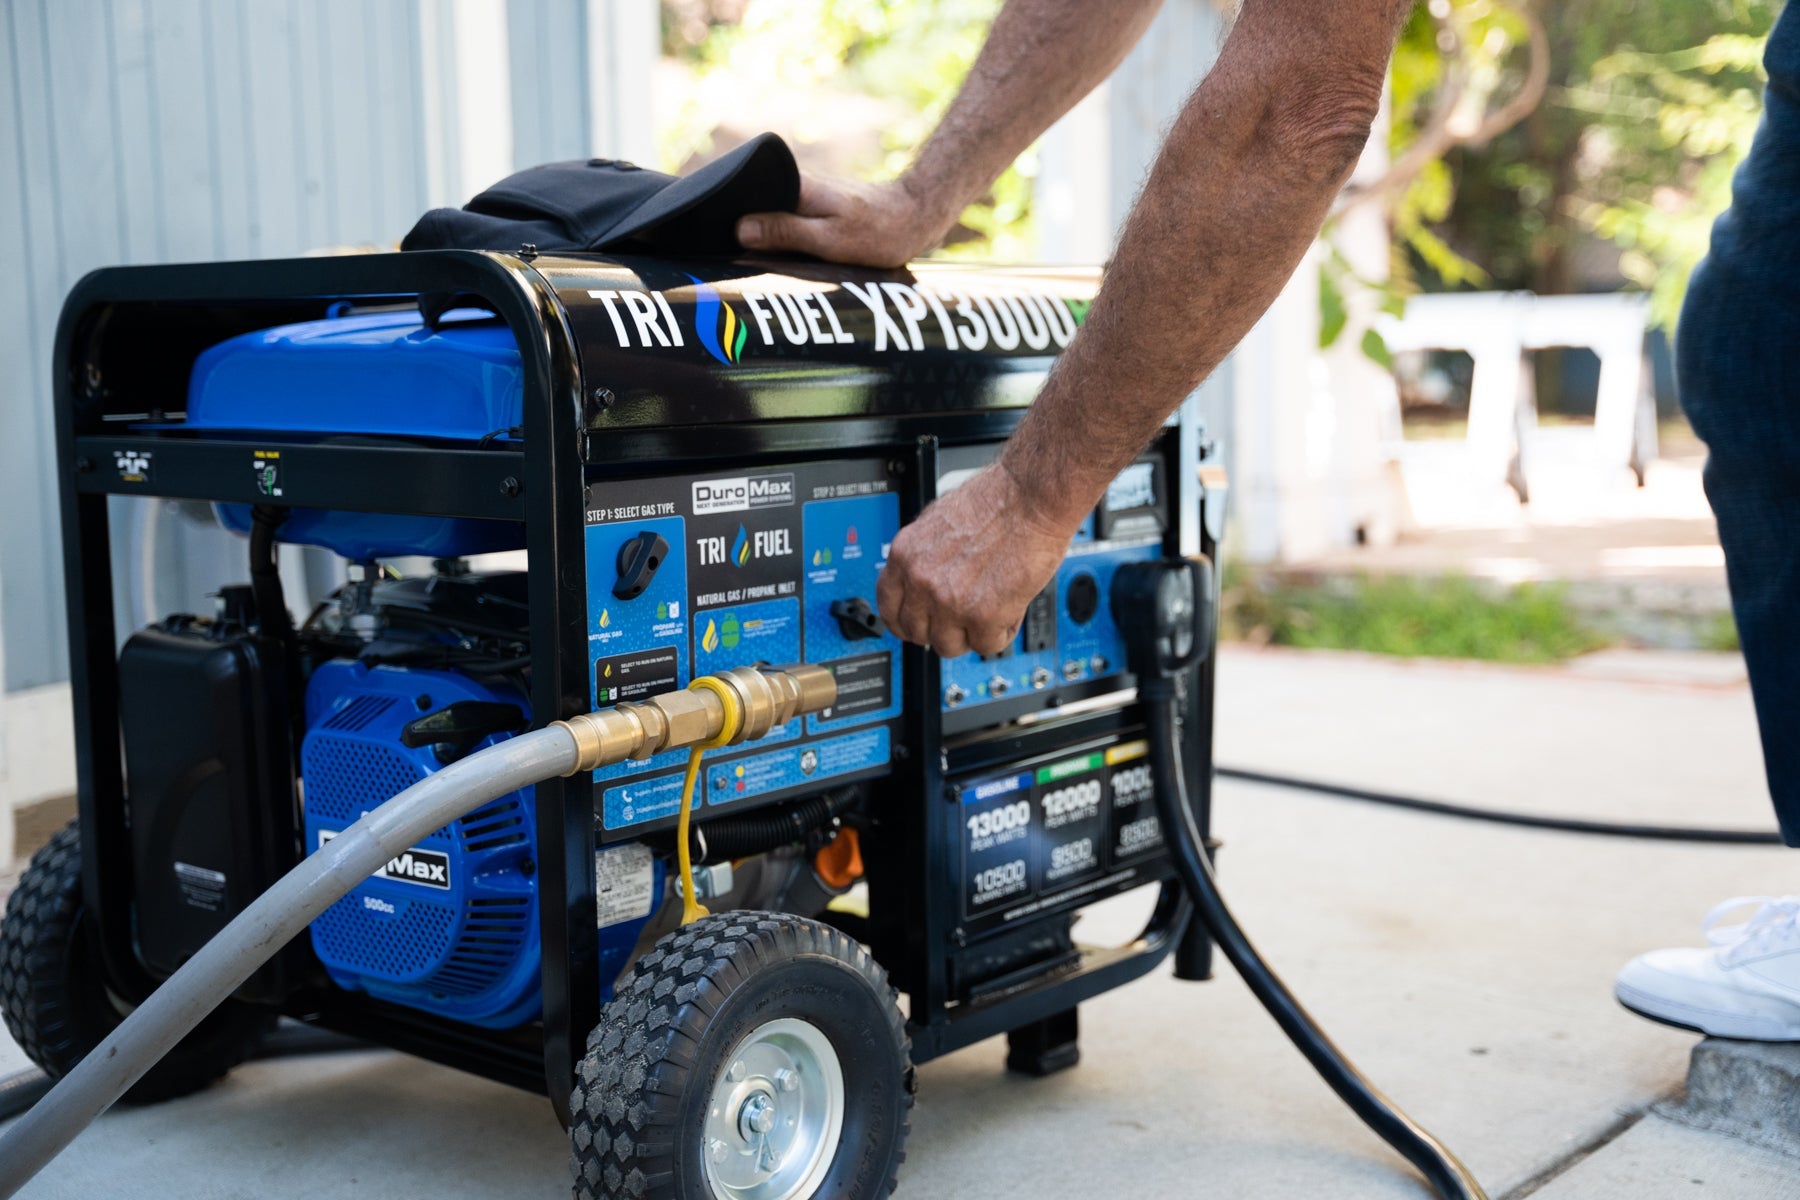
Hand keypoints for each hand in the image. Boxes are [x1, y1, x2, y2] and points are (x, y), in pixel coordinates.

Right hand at [737, 174, 948, 268]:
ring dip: (757, 239)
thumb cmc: (877, 232)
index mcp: (795, 186)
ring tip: (743, 263)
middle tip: (721, 261)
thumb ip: (786, 233)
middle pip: (751, 206)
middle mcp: (796, 186)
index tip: (708, 239)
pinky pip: (783, 224)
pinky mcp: (813, 209)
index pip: (744, 193)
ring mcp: (804, 196)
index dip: (724, 214)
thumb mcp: (830, 240)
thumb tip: (740, 230)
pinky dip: (776, 241)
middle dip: (735, 231)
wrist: (914, 218)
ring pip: (767, 217)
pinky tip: (772, 259)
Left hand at [876, 465, 1072, 657]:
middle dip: (942, 629)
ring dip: (971, 633)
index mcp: (905, 555)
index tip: (918, 624)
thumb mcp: (937, 523)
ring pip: (949, 646)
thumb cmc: (996, 500)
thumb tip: (921, 583)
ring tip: (990, 608)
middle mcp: (921, 580)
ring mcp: (949, 601)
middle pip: (917, 633)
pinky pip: (986, 645)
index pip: (889, 608)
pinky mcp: (982, 615)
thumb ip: (924, 558)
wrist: (1031, 496)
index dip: (906, 622)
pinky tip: (1009, 606)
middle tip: (962, 617)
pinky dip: (1002, 630)